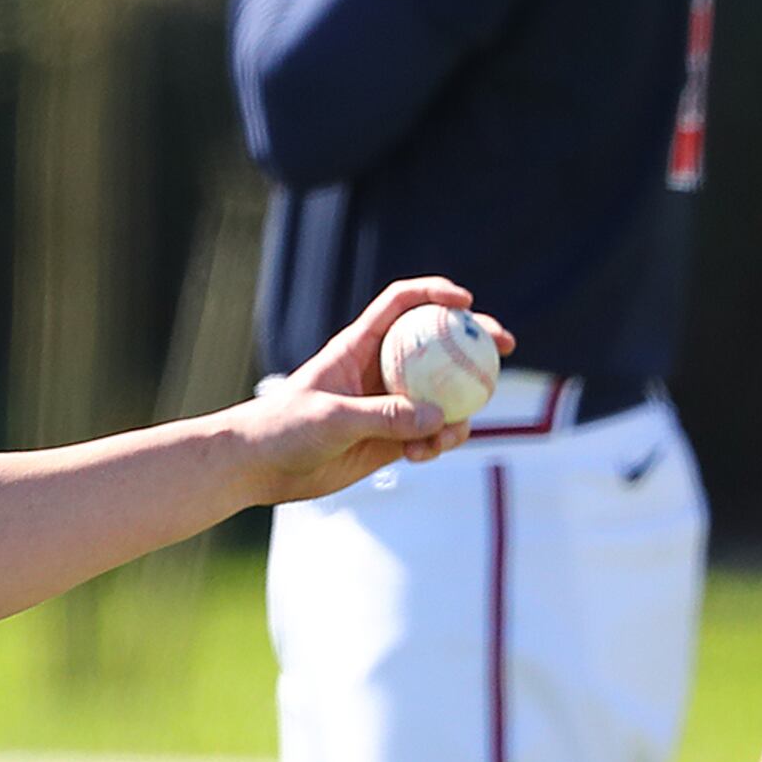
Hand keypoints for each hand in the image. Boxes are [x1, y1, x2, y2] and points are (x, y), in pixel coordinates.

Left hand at [228, 276, 510, 506]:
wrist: (258, 468)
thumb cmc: (283, 429)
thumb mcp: (332, 418)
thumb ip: (385, 416)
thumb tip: (440, 416)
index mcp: (359, 345)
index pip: (402, 304)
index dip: (436, 294)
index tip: (467, 302)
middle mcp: (379, 369)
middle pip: (437, 344)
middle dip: (475, 341)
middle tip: (503, 347)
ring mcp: (389, 403)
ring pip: (444, 394)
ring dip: (458, 410)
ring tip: (446, 436)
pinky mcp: (392, 438)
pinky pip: (432, 433)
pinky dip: (438, 442)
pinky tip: (422, 457)